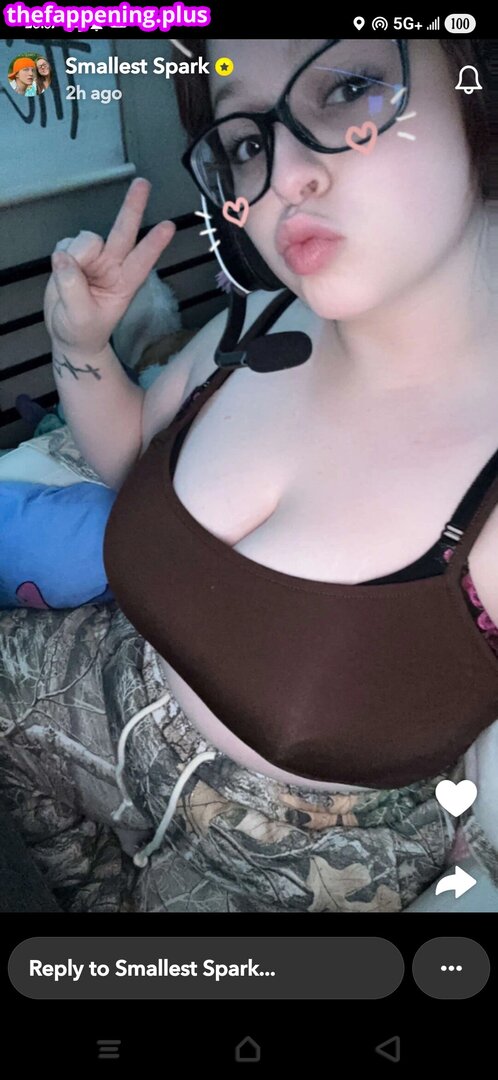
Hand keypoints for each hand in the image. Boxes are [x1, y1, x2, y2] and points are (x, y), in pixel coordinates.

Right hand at [44, 178, 175, 355]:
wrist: (69, 335)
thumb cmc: (83, 329)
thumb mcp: (81, 316)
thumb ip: (73, 288)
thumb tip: (63, 258)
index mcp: (125, 282)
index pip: (142, 260)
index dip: (153, 244)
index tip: (168, 227)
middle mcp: (114, 264)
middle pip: (124, 231)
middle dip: (133, 206)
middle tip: (143, 183)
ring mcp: (95, 256)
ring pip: (86, 240)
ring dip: (76, 255)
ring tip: (71, 281)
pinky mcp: (74, 253)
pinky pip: (65, 244)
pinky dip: (61, 256)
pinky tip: (63, 271)